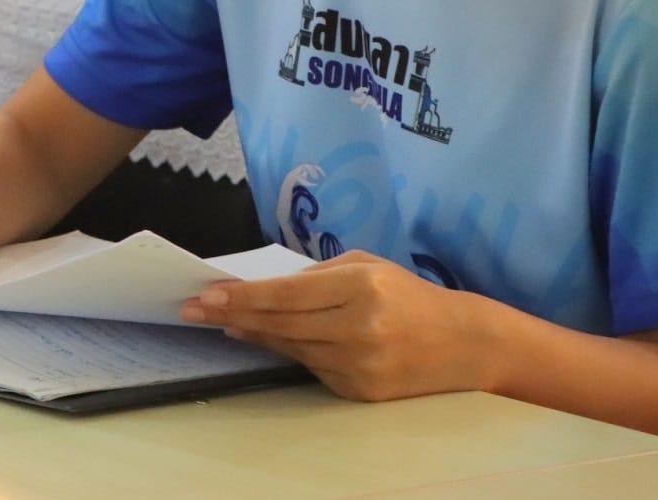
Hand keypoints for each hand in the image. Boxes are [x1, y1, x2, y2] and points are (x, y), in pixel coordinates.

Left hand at [183, 250, 491, 401]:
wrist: (462, 344)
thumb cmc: (407, 294)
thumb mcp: (365, 265)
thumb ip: (315, 273)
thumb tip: (261, 287)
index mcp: (361, 288)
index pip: (287, 294)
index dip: (243, 296)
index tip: (208, 294)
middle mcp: (360, 328)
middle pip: (281, 324)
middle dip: (234, 315)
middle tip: (195, 308)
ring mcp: (360, 364)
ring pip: (290, 348)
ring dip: (253, 334)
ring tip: (225, 321)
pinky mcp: (361, 391)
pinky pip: (311, 367)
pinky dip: (286, 351)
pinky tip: (264, 339)